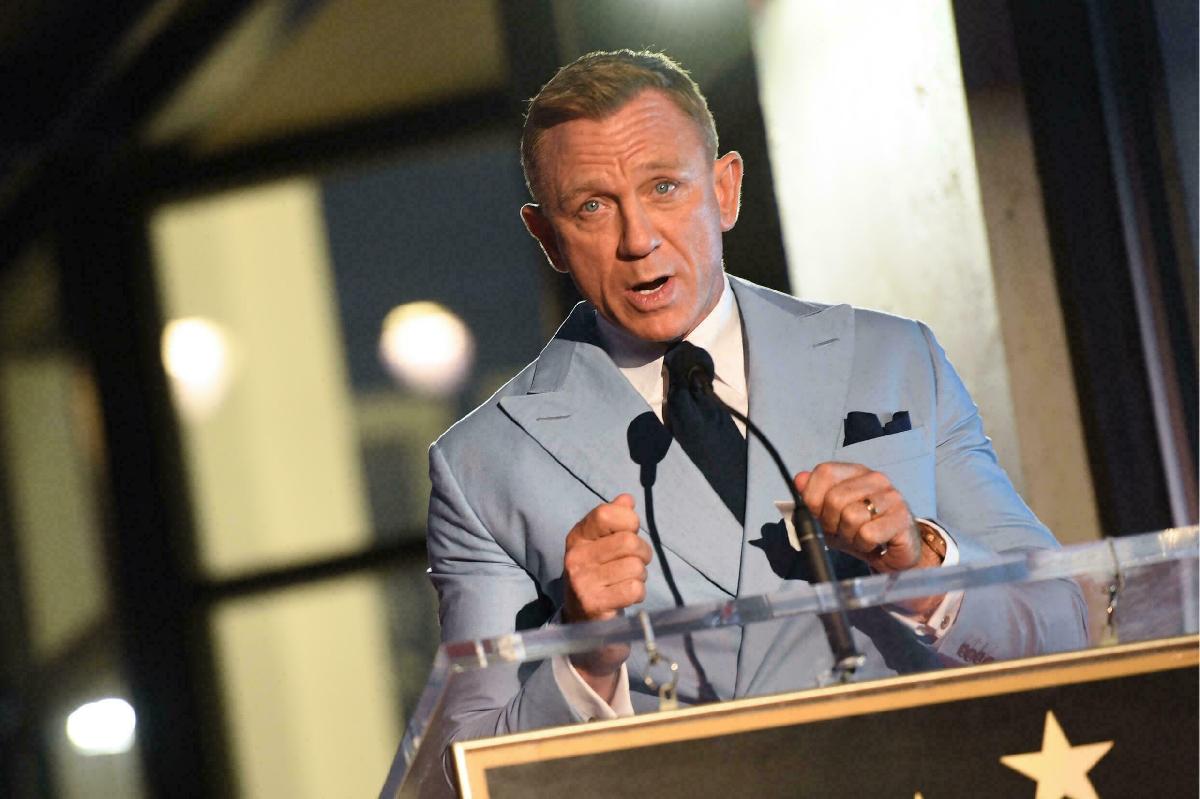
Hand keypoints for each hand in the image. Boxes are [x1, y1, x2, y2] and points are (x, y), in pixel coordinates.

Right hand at [562, 494, 651, 698]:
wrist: (585, 628)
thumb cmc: (599, 580)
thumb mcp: (603, 547)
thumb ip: (615, 521)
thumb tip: (627, 499)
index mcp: (577, 537)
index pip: (607, 514)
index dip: (629, 522)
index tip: (629, 534)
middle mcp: (575, 557)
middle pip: (629, 542)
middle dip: (642, 554)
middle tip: (635, 565)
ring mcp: (582, 582)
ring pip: (635, 567)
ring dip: (640, 577)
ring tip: (626, 583)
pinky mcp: (593, 605)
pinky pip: (634, 589)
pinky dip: (637, 594)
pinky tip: (625, 599)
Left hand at [794, 463, 939, 572]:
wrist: (893, 552)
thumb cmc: (860, 530)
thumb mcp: (829, 516)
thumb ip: (812, 498)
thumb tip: (799, 480)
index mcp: (855, 472)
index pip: (824, 472)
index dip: (813, 498)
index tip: (818, 514)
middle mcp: (875, 479)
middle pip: (834, 498)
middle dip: (830, 523)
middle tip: (840, 530)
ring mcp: (891, 496)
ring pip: (851, 517)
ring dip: (848, 535)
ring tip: (858, 536)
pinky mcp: (902, 517)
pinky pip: (868, 534)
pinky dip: (863, 544)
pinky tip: (872, 543)